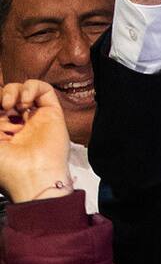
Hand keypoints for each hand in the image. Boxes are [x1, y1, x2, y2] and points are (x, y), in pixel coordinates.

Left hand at [0, 81, 71, 202]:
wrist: (32, 176)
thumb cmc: (6, 165)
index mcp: (1, 130)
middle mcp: (18, 123)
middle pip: (8, 95)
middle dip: (2, 96)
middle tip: (1, 107)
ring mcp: (36, 118)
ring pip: (24, 89)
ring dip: (14, 90)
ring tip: (10, 105)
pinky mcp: (52, 113)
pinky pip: (44, 90)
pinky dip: (31, 87)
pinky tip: (24, 102)